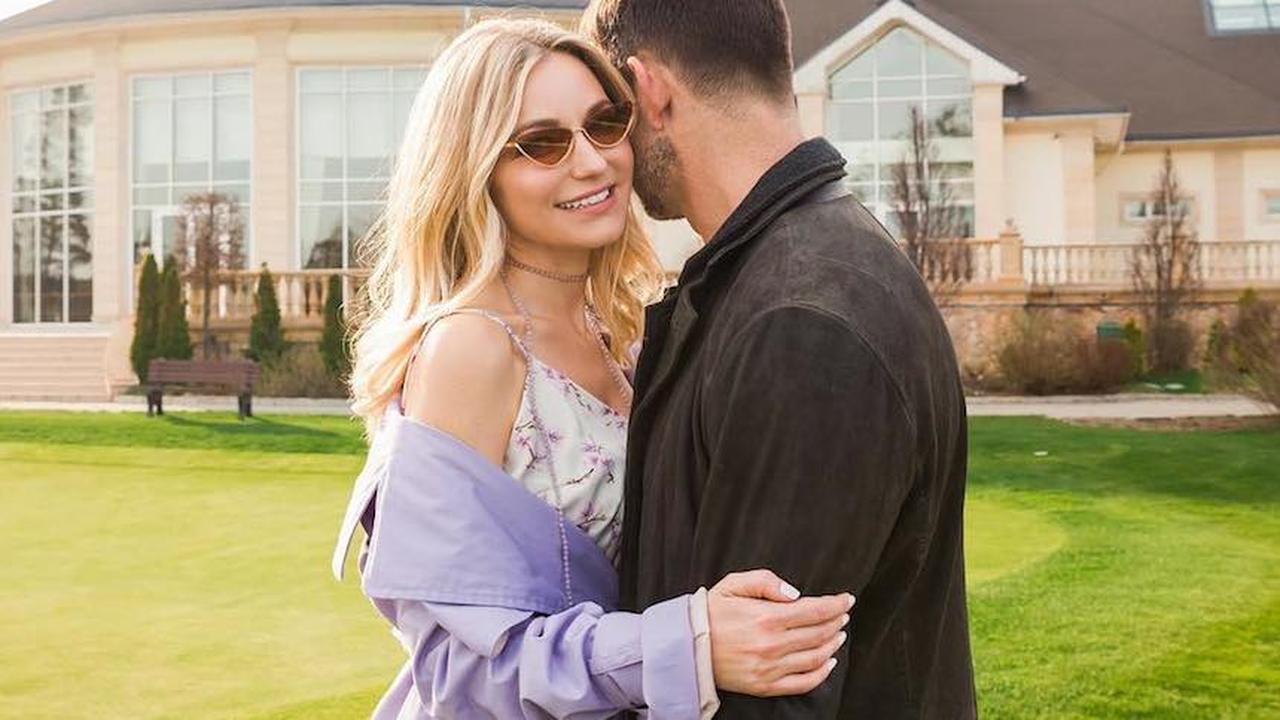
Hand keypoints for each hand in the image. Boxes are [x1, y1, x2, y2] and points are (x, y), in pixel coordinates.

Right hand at [707, 569, 854, 696]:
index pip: (815, 610)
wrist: (687, 647)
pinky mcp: (765, 686)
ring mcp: (770, 668)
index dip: (836, 604)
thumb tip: (796, 593)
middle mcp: (772, 644)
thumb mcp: (733, 584)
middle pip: (819, 633)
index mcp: (766, 617)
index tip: (847, 599)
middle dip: (837, 621)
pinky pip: (804, 682)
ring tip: (839, 633)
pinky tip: (829, 661)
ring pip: (816, 657)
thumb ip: (766, 581)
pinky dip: (822, 673)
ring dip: (833, 644)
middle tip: (843, 614)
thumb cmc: (711, 613)